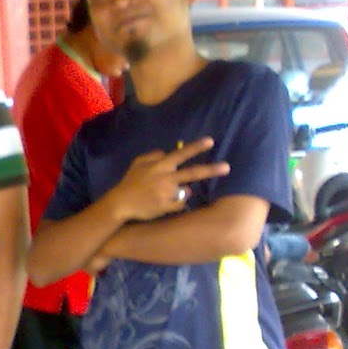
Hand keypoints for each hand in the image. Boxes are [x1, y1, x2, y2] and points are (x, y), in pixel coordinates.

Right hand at [108, 137, 228, 221]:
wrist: (120, 204)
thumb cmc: (130, 182)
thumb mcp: (137, 163)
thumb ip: (152, 155)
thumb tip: (165, 152)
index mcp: (160, 166)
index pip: (181, 154)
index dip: (196, 147)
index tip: (210, 141)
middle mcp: (166, 178)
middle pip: (193, 173)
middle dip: (211, 169)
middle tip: (227, 167)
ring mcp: (168, 194)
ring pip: (185, 191)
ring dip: (179, 191)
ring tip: (161, 194)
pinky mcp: (167, 207)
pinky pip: (179, 204)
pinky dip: (175, 203)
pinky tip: (162, 203)